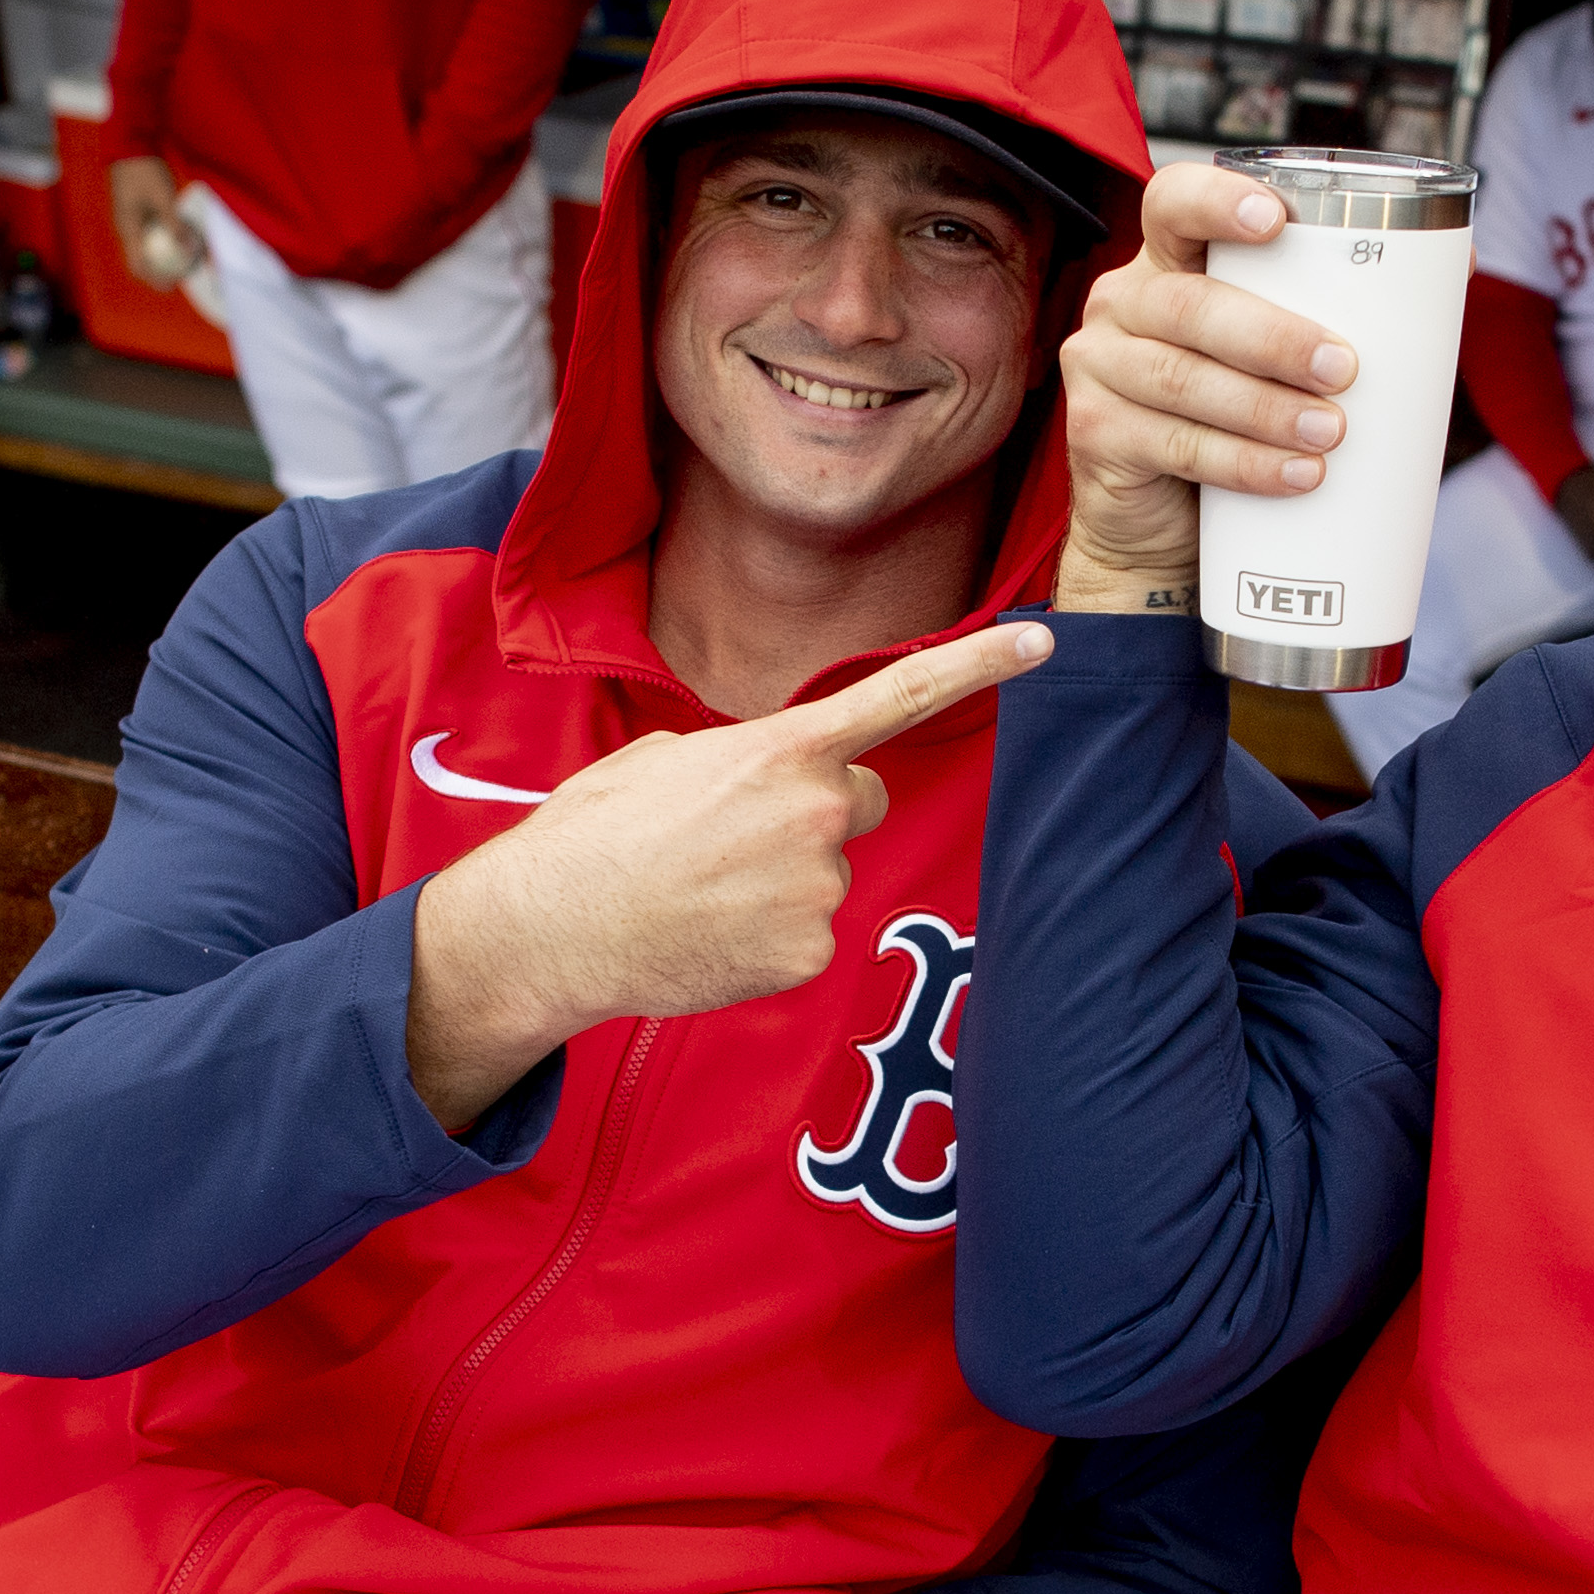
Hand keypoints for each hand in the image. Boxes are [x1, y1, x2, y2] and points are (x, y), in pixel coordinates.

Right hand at [109, 156, 198, 289]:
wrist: (130, 146)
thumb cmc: (146, 170)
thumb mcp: (164, 197)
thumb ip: (174, 224)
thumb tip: (188, 249)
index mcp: (128, 228)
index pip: (137, 266)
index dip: (154, 280)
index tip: (172, 286)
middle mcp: (126, 228)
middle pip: (140, 261)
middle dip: (159, 273)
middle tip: (181, 276)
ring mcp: (129, 221)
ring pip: (144, 249)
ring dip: (161, 258)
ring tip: (183, 261)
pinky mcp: (136, 213)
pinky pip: (148, 235)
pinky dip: (162, 241)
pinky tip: (179, 240)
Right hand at [400, 620, 1049, 1129]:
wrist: (550, 926)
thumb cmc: (595, 834)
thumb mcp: (664, 761)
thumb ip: (743, 759)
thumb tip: (771, 784)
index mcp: (780, 749)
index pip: (901, 695)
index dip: (979, 665)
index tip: (1043, 641)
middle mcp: (816, 811)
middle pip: (857, 799)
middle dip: (814, 813)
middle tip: (729, 839)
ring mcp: (818, 886)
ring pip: (826, 872)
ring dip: (779, 880)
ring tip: (701, 889)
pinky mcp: (809, 952)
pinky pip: (808, 934)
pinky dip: (768, 937)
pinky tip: (710, 933)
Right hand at [1055, 161, 1355, 613]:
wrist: (1168, 529)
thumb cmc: (1238, 424)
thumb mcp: (1277, 360)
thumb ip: (1344, 310)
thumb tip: (1461, 262)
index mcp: (1171, 264)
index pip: (1174, 202)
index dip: (1217, 201)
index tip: (1275, 219)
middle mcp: (1124, 303)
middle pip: (1191, 305)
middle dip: (1273, 337)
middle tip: (1343, 368)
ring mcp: (1099, 367)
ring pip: (1182, 379)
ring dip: (1265, 408)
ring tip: (1330, 433)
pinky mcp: (1096, 434)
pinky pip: (1173, 444)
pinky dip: (1242, 463)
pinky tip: (1294, 475)